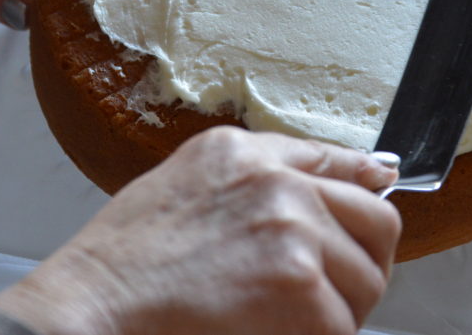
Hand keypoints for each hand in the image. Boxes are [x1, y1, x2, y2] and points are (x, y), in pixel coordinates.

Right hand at [0, 127, 401, 334]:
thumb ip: (270, 168)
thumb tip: (367, 171)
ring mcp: (291, 229)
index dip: (365, 195)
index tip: (373, 215)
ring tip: (289, 317)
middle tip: (322, 293)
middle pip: (377, 224)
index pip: (340, 163)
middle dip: (359, 265)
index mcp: (249, 153)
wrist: (94, 303)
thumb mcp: (191, 181)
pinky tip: (275, 333)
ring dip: (340, 308)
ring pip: (367, 280)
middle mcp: (278, 181)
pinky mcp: (297, 284)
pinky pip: (342, 324)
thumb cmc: (129, 256)